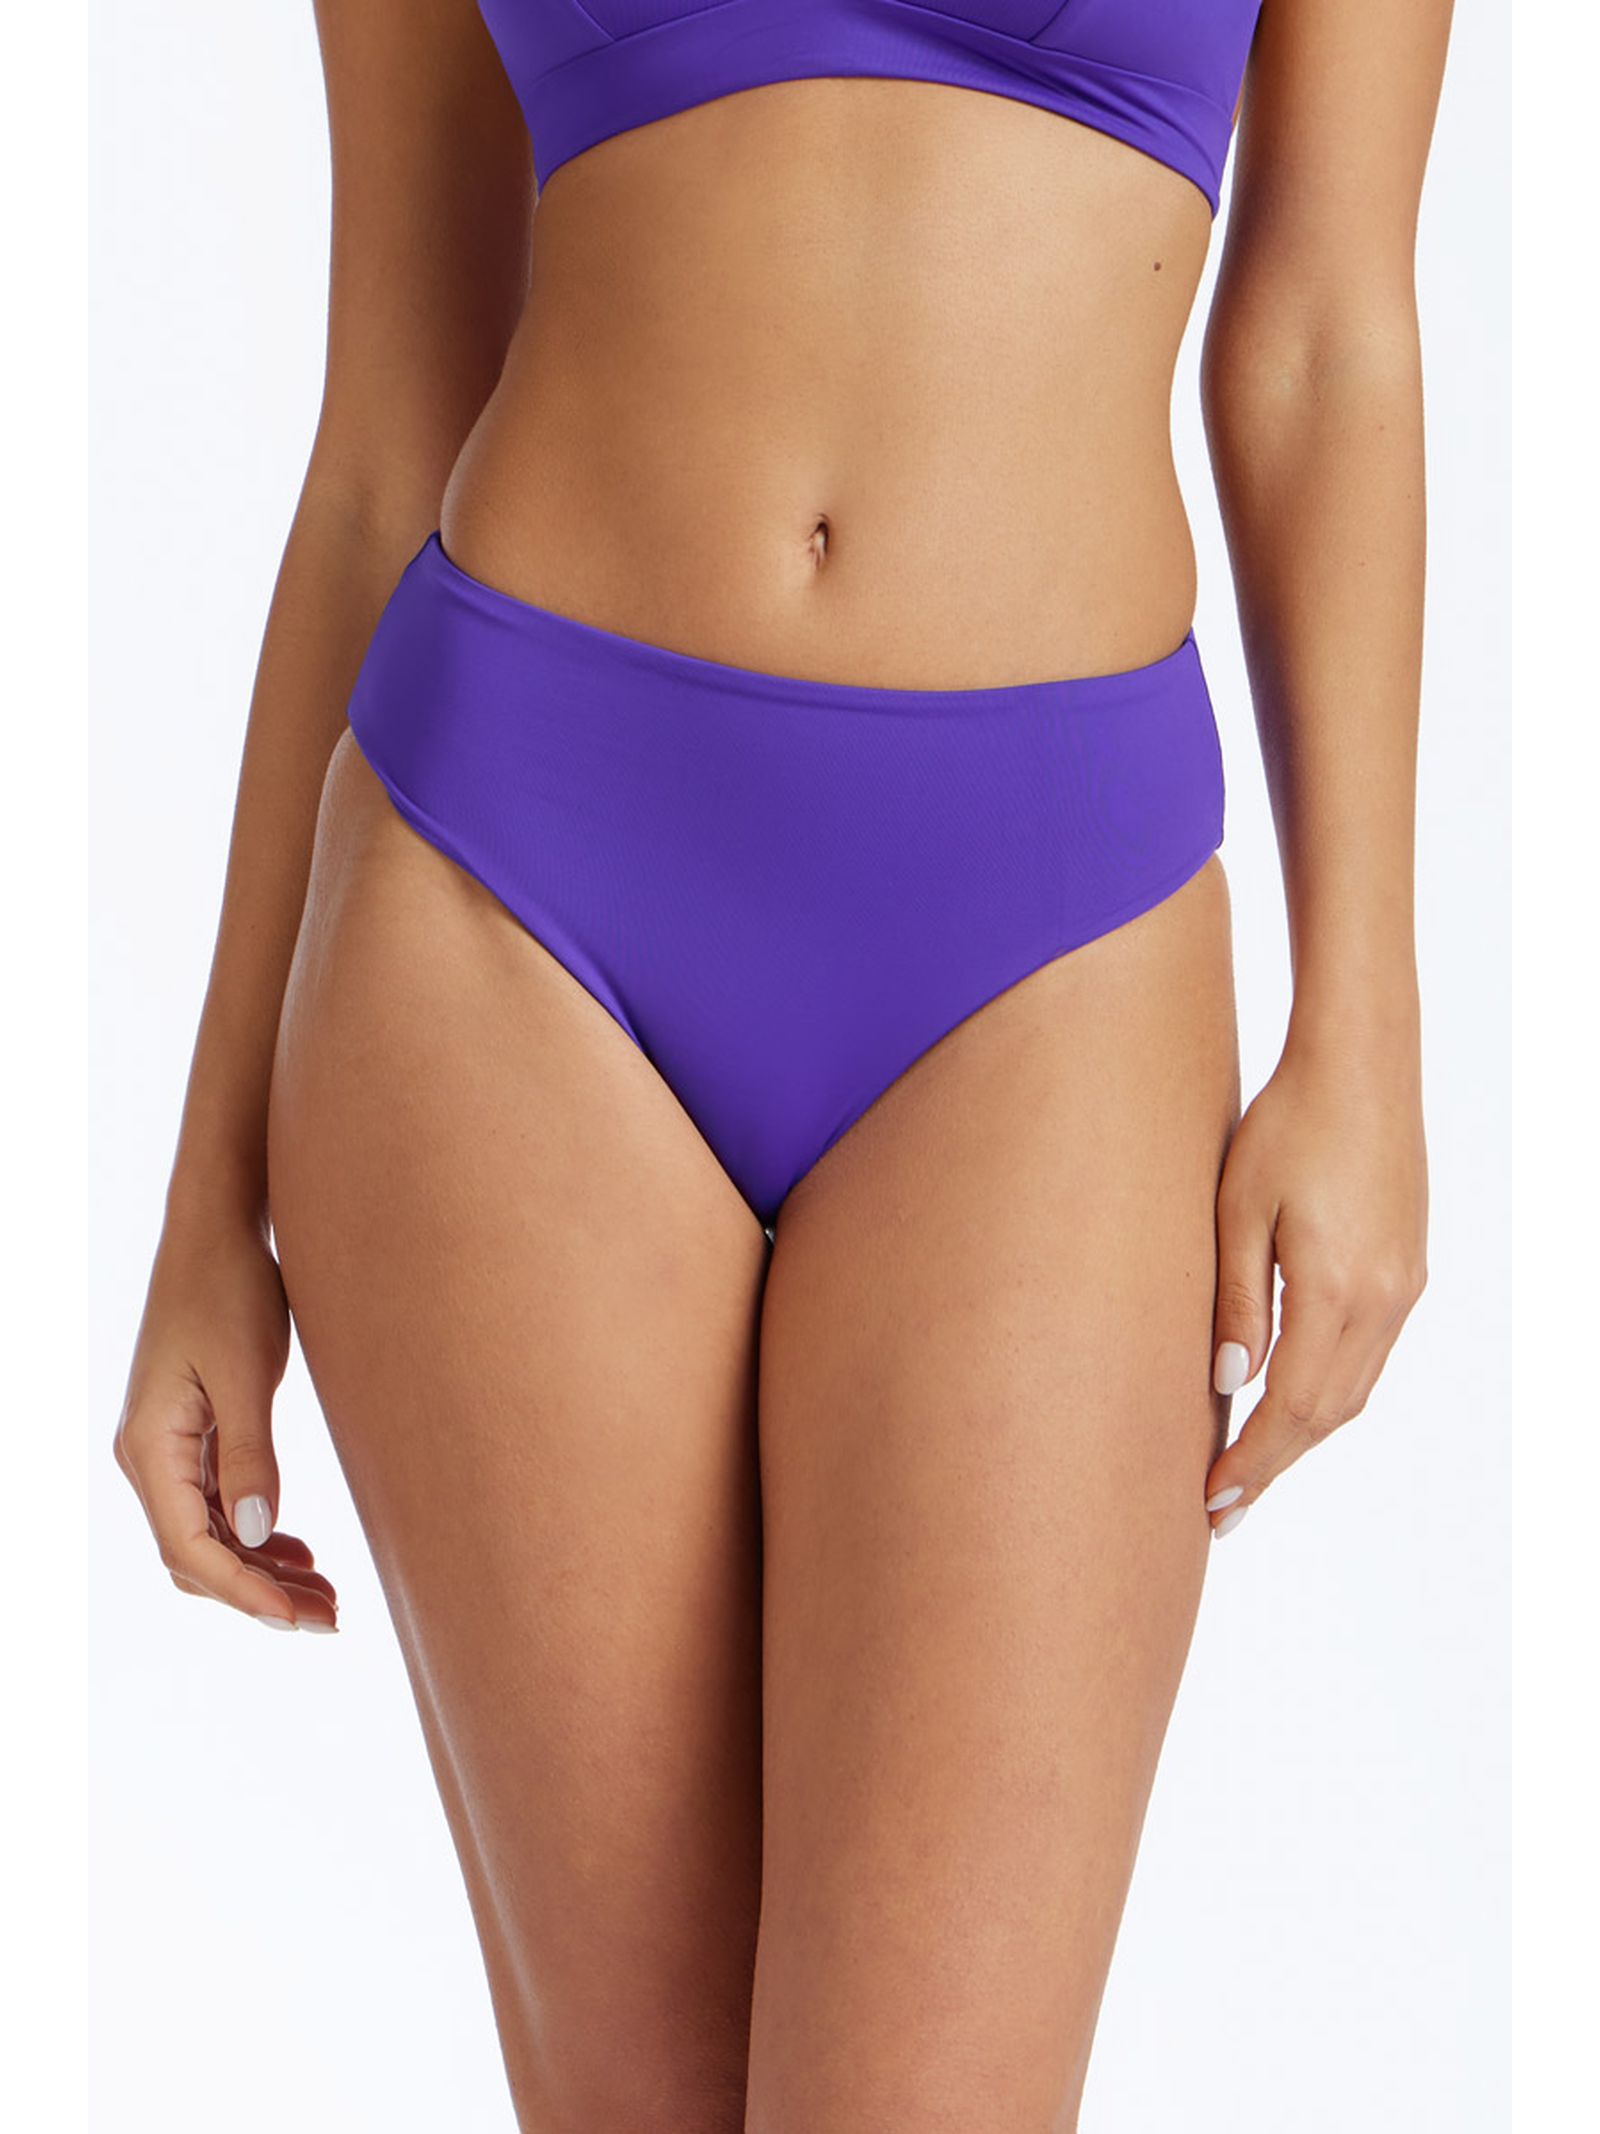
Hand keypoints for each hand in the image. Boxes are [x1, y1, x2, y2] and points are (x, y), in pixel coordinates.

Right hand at [114, 1210, 337, 1630]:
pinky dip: (257, 1536)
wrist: (216, 1231)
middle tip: (330, 1618)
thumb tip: (260, 1535)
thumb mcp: (246, 1373)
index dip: (246, 1592)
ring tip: (326, 1595)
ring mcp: (167, 1448)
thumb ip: (251, 1456)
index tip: (301, 1620)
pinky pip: (218, 1507)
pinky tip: (300, 1551)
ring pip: (209, 1537)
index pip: (191, 1549)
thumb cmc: (229, 1288)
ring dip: (263, 1570)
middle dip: (258, 1594)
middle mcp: (148, 1457)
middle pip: (196, 1557)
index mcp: (150, 1448)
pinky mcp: (192, 1435)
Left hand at [1203, 1039, 1428, 1535]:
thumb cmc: (1286, 1124)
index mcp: (1337, 1291)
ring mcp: (1402, 1286)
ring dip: (1301, 1435)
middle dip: (1273, 1465)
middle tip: (1221, 1507)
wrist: (1360, 1063)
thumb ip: (1234, 1301)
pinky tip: (1291, 1402)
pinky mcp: (1405, 1267)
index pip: (1289, 1408)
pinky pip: (1367, 1356)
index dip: (1251, 1462)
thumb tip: (1228, 1385)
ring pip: (1352, 1390)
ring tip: (1249, 1468)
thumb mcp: (1238, 1210)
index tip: (1212, 1501)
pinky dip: (1327, 1393)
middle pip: (1326, 1414)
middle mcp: (1382, 1301)